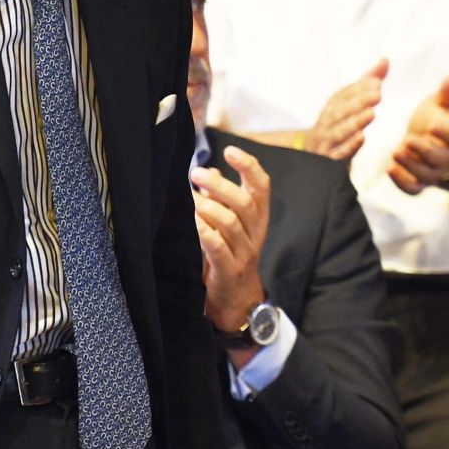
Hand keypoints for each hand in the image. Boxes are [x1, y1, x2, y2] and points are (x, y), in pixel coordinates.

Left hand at [192, 144, 270, 334]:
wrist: (236, 299)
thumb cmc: (229, 253)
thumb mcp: (230, 224)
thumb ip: (221, 199)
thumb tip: (209, 171)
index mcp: (259, 217)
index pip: (262, 186)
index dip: (249, 166)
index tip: (230, 150)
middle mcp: (256, 232)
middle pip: (245, 202)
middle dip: (221, 185)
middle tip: (196, 173)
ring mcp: (244, 252)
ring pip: (230, 223)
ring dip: (207, 207)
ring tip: (187, 198)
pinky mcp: (229, 269)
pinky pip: (217, 248)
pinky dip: (203, 233)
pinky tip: (190, 223)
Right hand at [306, 58, 387, 158]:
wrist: (314, 156)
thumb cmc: (338, 124)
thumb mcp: (350, 103)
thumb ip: (368, 83)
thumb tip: (385, 60)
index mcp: (332, 107)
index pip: (343, 95)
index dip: (359, 88)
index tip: (377, 82)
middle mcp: (326, 122)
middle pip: (341, 111)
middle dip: (358, 102)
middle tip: (378, 94)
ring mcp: (326, 141)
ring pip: (339, 131)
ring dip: (355, 122)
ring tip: (371, 114)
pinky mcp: (329, 160)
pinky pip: (338, 153)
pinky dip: (349, 146)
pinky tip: (362, 138)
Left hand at [389, 76, 448, 194]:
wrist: (427, 141)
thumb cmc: (434, 119)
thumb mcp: (440, 103)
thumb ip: (446, 93)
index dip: (445, 131)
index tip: (433, 124)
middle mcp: (448, 157)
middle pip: (440, 158)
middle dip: (424, 150)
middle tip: (408, 140)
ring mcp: (433, 173)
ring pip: (426, 175)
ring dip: (411, 165)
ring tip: (396, 152)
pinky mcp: (418, 183)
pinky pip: (412, 189)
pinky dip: (401, 182)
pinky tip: (389, 168)